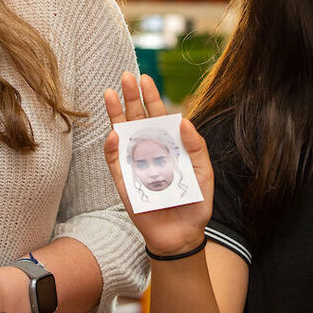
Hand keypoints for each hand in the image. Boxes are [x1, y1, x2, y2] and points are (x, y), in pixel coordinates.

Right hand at [103, 72, 213, 256]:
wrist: (182, 236)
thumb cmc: (194, 205)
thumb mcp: (203, 174)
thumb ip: (196, 147)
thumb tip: (183, 120)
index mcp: (168, 147)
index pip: (158, 117)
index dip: (151, 98)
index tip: (145, 78)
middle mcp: (149, 152)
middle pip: (137, 120)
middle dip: (131, 98)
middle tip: (125, 76)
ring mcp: (134, 166)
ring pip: (122, 136)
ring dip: (115, 115)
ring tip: (109, 93)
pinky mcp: (124, 184)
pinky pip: (115, 164)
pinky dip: (113, 149)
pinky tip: (113, 133)